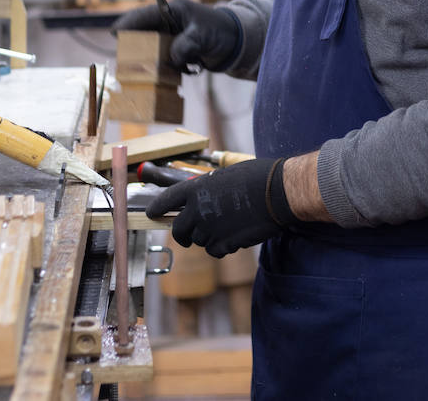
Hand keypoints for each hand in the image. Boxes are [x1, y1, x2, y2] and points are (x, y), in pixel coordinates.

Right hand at [112, 0, 240, 71]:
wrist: (234, 41)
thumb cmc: (219, 31)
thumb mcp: (202, 36)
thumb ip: (186, 45)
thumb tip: (171, 58)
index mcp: (172, 11)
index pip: (145, 14)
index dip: (128, 23)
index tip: (115, 32)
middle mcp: (168, 22)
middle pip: (142, 32)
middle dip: (133, 44)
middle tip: (124, 57)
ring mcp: (170, 36)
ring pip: (150, 47)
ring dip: (147, 58)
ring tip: (141, 69)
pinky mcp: (174, 49)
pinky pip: (161, 57)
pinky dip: (161, 66)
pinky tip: (164, 73)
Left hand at [145, 157, 294, 257]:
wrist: (276, 192)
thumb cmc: (256, 177)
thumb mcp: (224, 176)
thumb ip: (209, 190)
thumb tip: (204, 201)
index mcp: (195, 188)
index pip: (167, 200)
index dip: (158, 207)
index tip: (151, 214)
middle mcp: (196, 210)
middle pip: (178, 230)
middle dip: (181, 235)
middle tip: (187, 238)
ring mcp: (208, 228)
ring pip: (199, 241)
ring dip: (208, 238)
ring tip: (227, 228)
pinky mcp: (222, 244)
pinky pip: (214, 251)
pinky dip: (221, 248)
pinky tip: (234, 237)